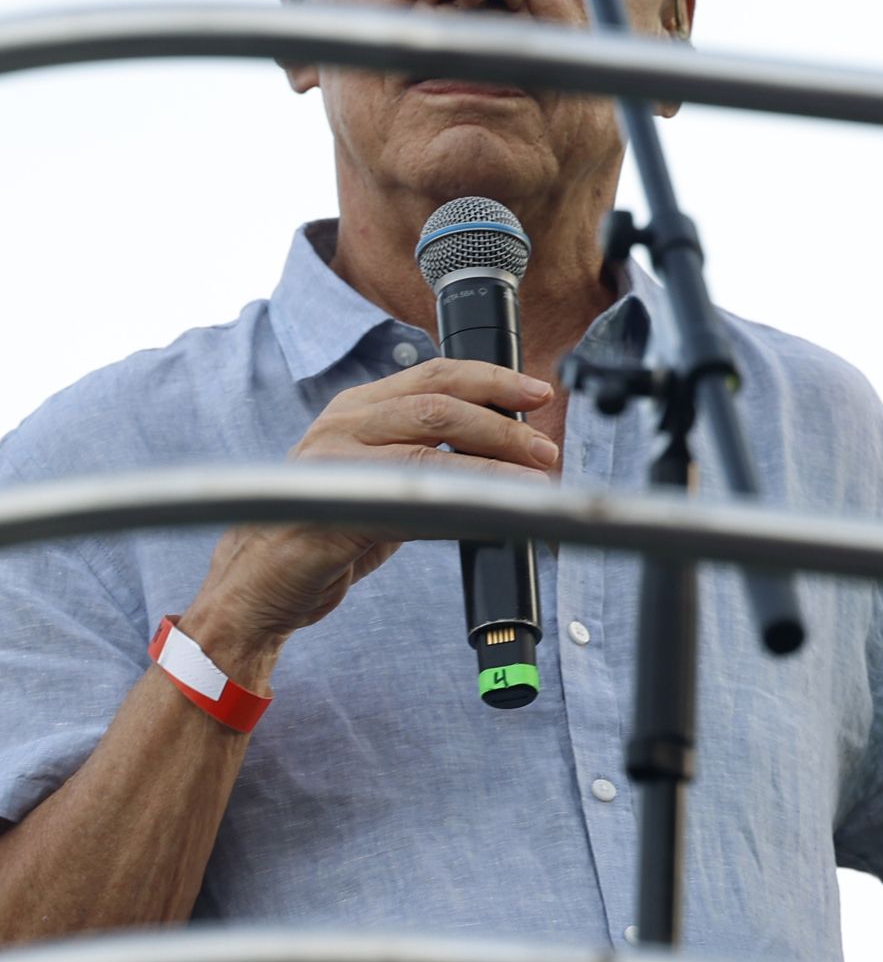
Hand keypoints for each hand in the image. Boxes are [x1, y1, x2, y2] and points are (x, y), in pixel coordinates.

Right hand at [184, 360, 558, 667]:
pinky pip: (411, 505)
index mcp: (357, 408)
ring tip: (536, 480)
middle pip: (438, 403)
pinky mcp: (331, 517)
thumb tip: (506, 447)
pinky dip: (464, 509)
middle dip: (503, 423)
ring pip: (428, 448)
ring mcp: (332, 468)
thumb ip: (426, 450)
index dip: (492, 378)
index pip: (434, 374)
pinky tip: (499, 517)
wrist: (259, 587)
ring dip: (493, 463)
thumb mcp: (378, 475)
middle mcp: (342, 426)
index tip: (539, 390)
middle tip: (546, 448)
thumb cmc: (326, 531)